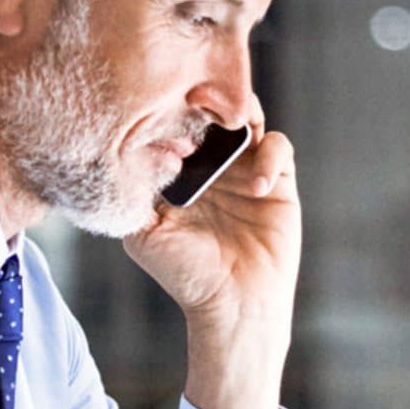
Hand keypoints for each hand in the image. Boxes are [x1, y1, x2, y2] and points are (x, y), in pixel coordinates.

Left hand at [122, 108, 299, 331]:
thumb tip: (130, 149)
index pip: (177, 124)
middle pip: (213, 113)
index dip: (171, 113)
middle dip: (208, 103)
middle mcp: (213, 166)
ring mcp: (246, 169)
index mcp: (180, 172)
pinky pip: (279, 147)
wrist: (233, 305)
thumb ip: (135, 194)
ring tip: (233, 130)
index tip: (165, 117)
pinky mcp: (279, 181)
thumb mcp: (144, 234)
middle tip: (202, 104)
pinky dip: (270, 154)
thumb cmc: (186, 275)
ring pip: (249, 118)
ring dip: (242, 114)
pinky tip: (256, 185)